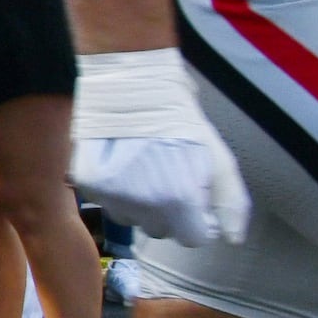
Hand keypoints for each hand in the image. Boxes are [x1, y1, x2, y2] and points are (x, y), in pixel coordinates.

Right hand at [71, 47, 250, 246]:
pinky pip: (103, 200)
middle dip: (165, 209)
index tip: (191, 196)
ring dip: (135, 201)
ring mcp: (109, 195)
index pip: (191, 237)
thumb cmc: (177, 115)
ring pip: (128, 217)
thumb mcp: (218, 154)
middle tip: (163, 172)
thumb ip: (230, 200)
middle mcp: (142, 204)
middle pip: (158, 229)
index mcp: (179, 200)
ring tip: (138, 164)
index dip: (195, 218)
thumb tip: (232, 238)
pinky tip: (115, 159)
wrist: (127, 78)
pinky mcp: (85, 181)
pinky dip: (110, 186)